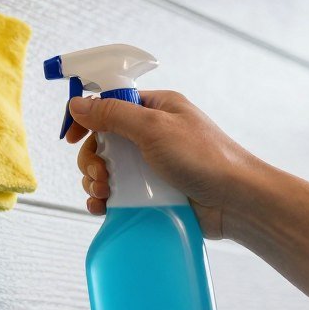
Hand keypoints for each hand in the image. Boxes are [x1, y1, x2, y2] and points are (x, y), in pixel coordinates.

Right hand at [65, 91, 256, 238]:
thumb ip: (113, 114)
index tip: (70, 136)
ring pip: (106, 169)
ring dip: (95, 180)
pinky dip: (103, 199)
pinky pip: (117, 194)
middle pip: (102, 141)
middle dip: (91, 158)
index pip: (109, 105)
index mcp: (155, 109)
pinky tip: (101, 206)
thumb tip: (78, 103)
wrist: (237, 202)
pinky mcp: (151, 193)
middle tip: (100, 173)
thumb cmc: (205, 158)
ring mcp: (151, 166)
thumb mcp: (154, 128)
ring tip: (104, 192)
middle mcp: (151, 135)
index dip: (86, 118)